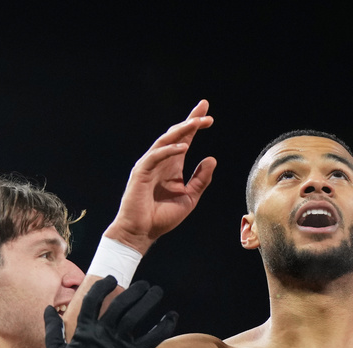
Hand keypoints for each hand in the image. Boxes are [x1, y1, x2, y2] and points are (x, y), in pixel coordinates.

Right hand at [45, 277, 176, 347]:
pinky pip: (151, 339)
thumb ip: (53, 329)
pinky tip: (172, 316)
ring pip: (136, 316)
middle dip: (133, 291)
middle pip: (120, 304)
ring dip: (148, 301)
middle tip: (143, 284)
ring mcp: (118, 345)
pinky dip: (163, 327)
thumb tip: (48, 309)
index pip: (93, 300)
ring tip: (156, 291)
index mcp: (84, 331)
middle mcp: (102, 334)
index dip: (103, 287)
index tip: (112, 279)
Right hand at [105, 100, 215, 252]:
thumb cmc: (162, 217)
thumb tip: (212, 158)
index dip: (194, 126)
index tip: (207, 115)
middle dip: (190, 121)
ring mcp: (149, 165)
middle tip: (205, 110)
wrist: (141, 232)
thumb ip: (201, 179)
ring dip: (181, 131)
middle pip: (175, 135)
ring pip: (165, 141)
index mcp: (172, 166)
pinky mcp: (141, 172)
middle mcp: (161, 161)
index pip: (185, 140)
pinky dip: (169, 150)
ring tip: (197, 123)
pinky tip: (184, 147)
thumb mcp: (189, 197)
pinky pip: (156, 156)